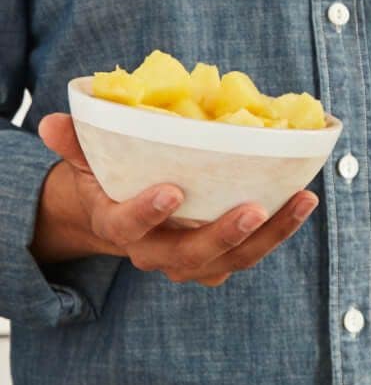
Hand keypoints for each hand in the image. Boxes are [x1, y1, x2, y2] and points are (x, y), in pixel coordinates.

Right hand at [31, 113, 317, 285]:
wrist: (123, 217)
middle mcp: (156, 253)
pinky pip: (252, 252)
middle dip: (225, 235)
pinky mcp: (221, 260)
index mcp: (118, 225)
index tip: (172, 190)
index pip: (128, 227)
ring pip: (234, 259)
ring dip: (272, 234)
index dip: (147, 213)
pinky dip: (280, 230)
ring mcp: (192, 262)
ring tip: (302, 200)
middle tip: (255, 208)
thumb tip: (54, 121)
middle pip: (192, 255)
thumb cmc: (110, 179)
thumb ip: (76, 143)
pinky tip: (303, 201)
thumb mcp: (88, 161)